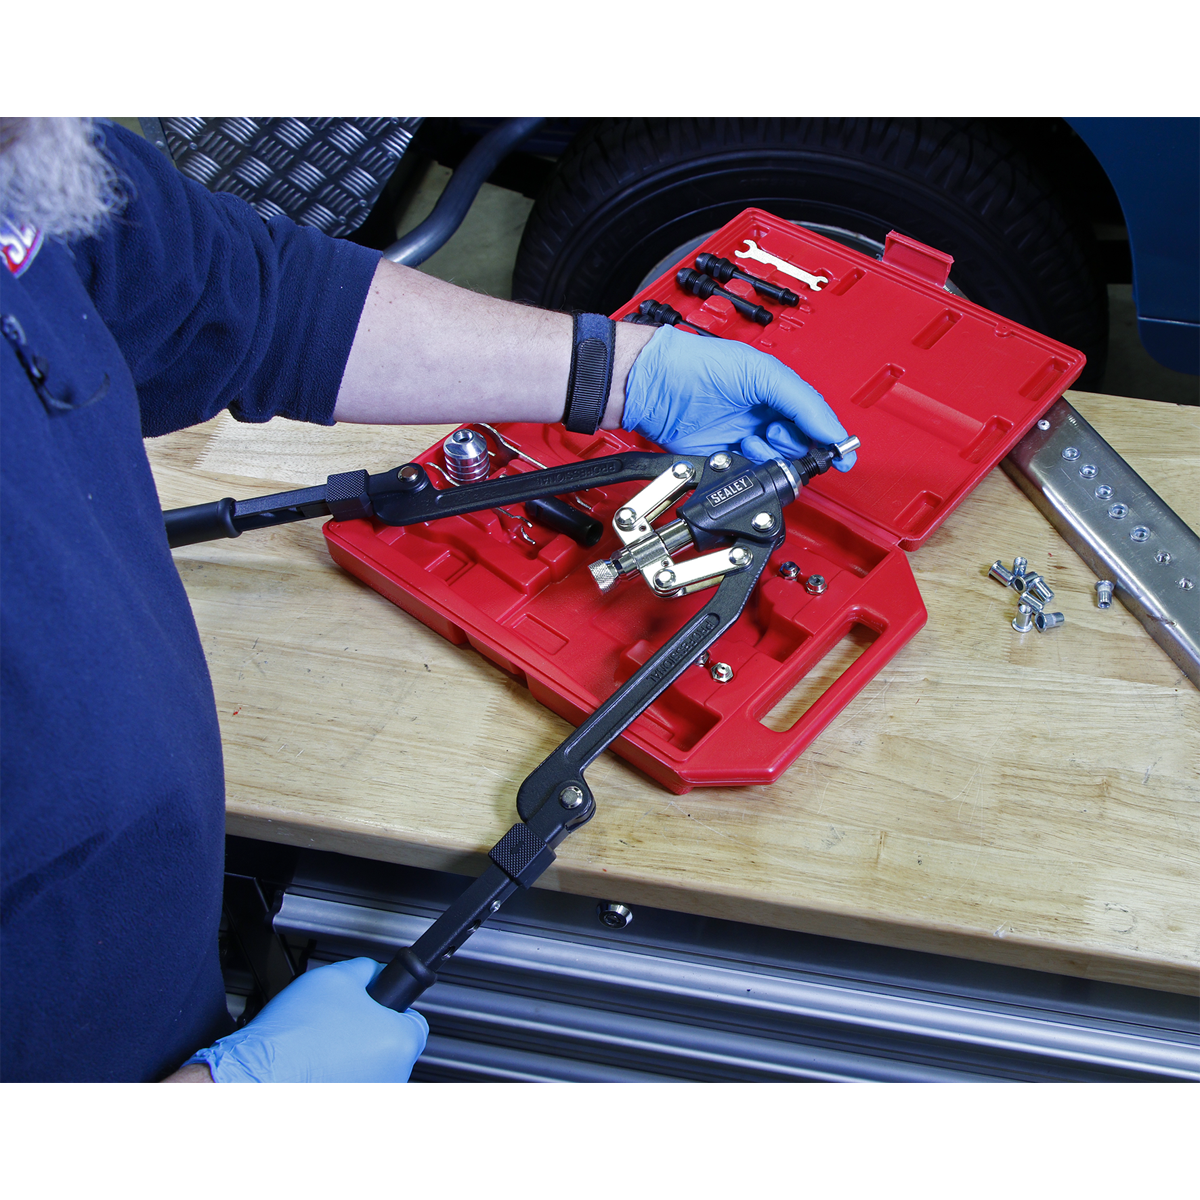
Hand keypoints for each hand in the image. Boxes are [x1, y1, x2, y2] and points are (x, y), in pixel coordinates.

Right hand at [184, 958, 428, 1081]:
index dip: (391, 1006)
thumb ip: (367, 971)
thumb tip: (375, 973)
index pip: (414, 1019)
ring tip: (322, 1043)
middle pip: (392, 1046)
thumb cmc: (295, 1035)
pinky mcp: (347, 1113)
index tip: (376, 1004)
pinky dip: (338, 1078)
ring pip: (370, 1069)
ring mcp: (370, 1098)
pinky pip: (351, 1087)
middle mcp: (393, 1078)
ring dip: (353, 1057)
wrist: (256, 1076)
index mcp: (400, 1042)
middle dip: (370, 1031)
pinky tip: (316, 1066)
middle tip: (341, 1020)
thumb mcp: (337, 977)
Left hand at [621, 326, 855, 468]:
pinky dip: (749, 468)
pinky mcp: (723, 459)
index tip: (841, 457)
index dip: (829, 440)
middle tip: (776, 432)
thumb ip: (803, 402)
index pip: (814, 422)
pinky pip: (748, 475)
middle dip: (793, 446)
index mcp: (778, 394)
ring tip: (753, 440)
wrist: (657, 386)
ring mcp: (743, 440)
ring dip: (770, 457)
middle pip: (799, 448)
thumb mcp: (764, 373)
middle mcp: (762, 418)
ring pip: (775, 465)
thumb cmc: (701, 366)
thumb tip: (834, 432)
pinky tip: (740, 451)